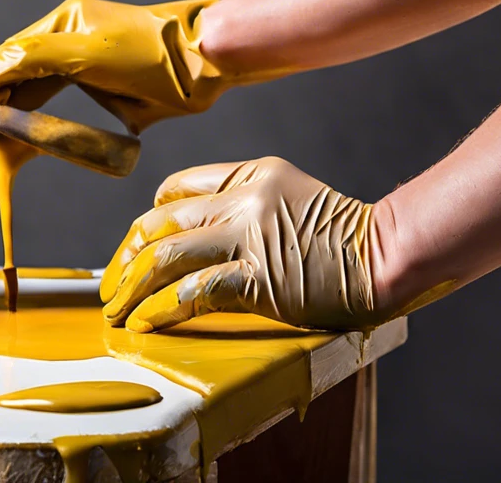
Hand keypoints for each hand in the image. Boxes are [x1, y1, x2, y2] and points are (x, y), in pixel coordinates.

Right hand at [0, 0, 225, 137]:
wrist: (201, 66)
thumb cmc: (147, 53)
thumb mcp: (85, 53)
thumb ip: (34, 59)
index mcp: (65, 23)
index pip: (12, 53)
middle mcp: (71, 40)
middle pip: (21, 73)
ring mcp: (87, 63)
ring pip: (39, 91)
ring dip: (16, 115)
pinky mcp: (105, 88)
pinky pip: (62, 104)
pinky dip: (41, 121)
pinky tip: (27, 137)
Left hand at [100, 157, 385, 331]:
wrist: (389, 255)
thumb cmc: (346, 239)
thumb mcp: (292, 200)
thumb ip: (249, 210)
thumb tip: (201, 240)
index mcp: (251, 175)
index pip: (178, 187)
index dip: (147, 218)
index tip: (132, 247)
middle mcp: (244, 200)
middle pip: (161, 221)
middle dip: (125, 257)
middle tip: (110, 286)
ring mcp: (251, 236)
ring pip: (167, 255)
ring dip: (133, 286)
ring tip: (118, 311)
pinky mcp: (260, 278)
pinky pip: (195, 292)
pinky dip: (163, 309)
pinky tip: (147, 323)